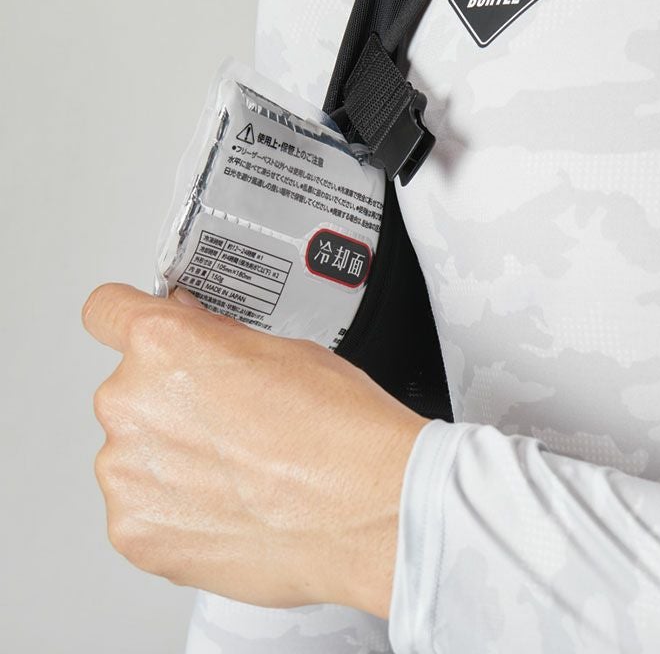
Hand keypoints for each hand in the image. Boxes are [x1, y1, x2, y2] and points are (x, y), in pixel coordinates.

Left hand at [82, 283, 426, 616]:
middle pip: (129, 388)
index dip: (129, 318)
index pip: (106, 310)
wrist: (370, 511)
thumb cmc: (342, 430)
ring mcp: (127, 474)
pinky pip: (141, 505)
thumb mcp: (288, 351)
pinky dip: (175, 507)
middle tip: (228, 420)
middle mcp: (132, 404)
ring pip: (134, 451)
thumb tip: (195, 331)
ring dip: (171, 457)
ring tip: (237, 472)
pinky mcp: (135, 531)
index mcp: (166, 346)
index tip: (138, 331)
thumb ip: (219, 338)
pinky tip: (228, 505)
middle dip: (170, 399)